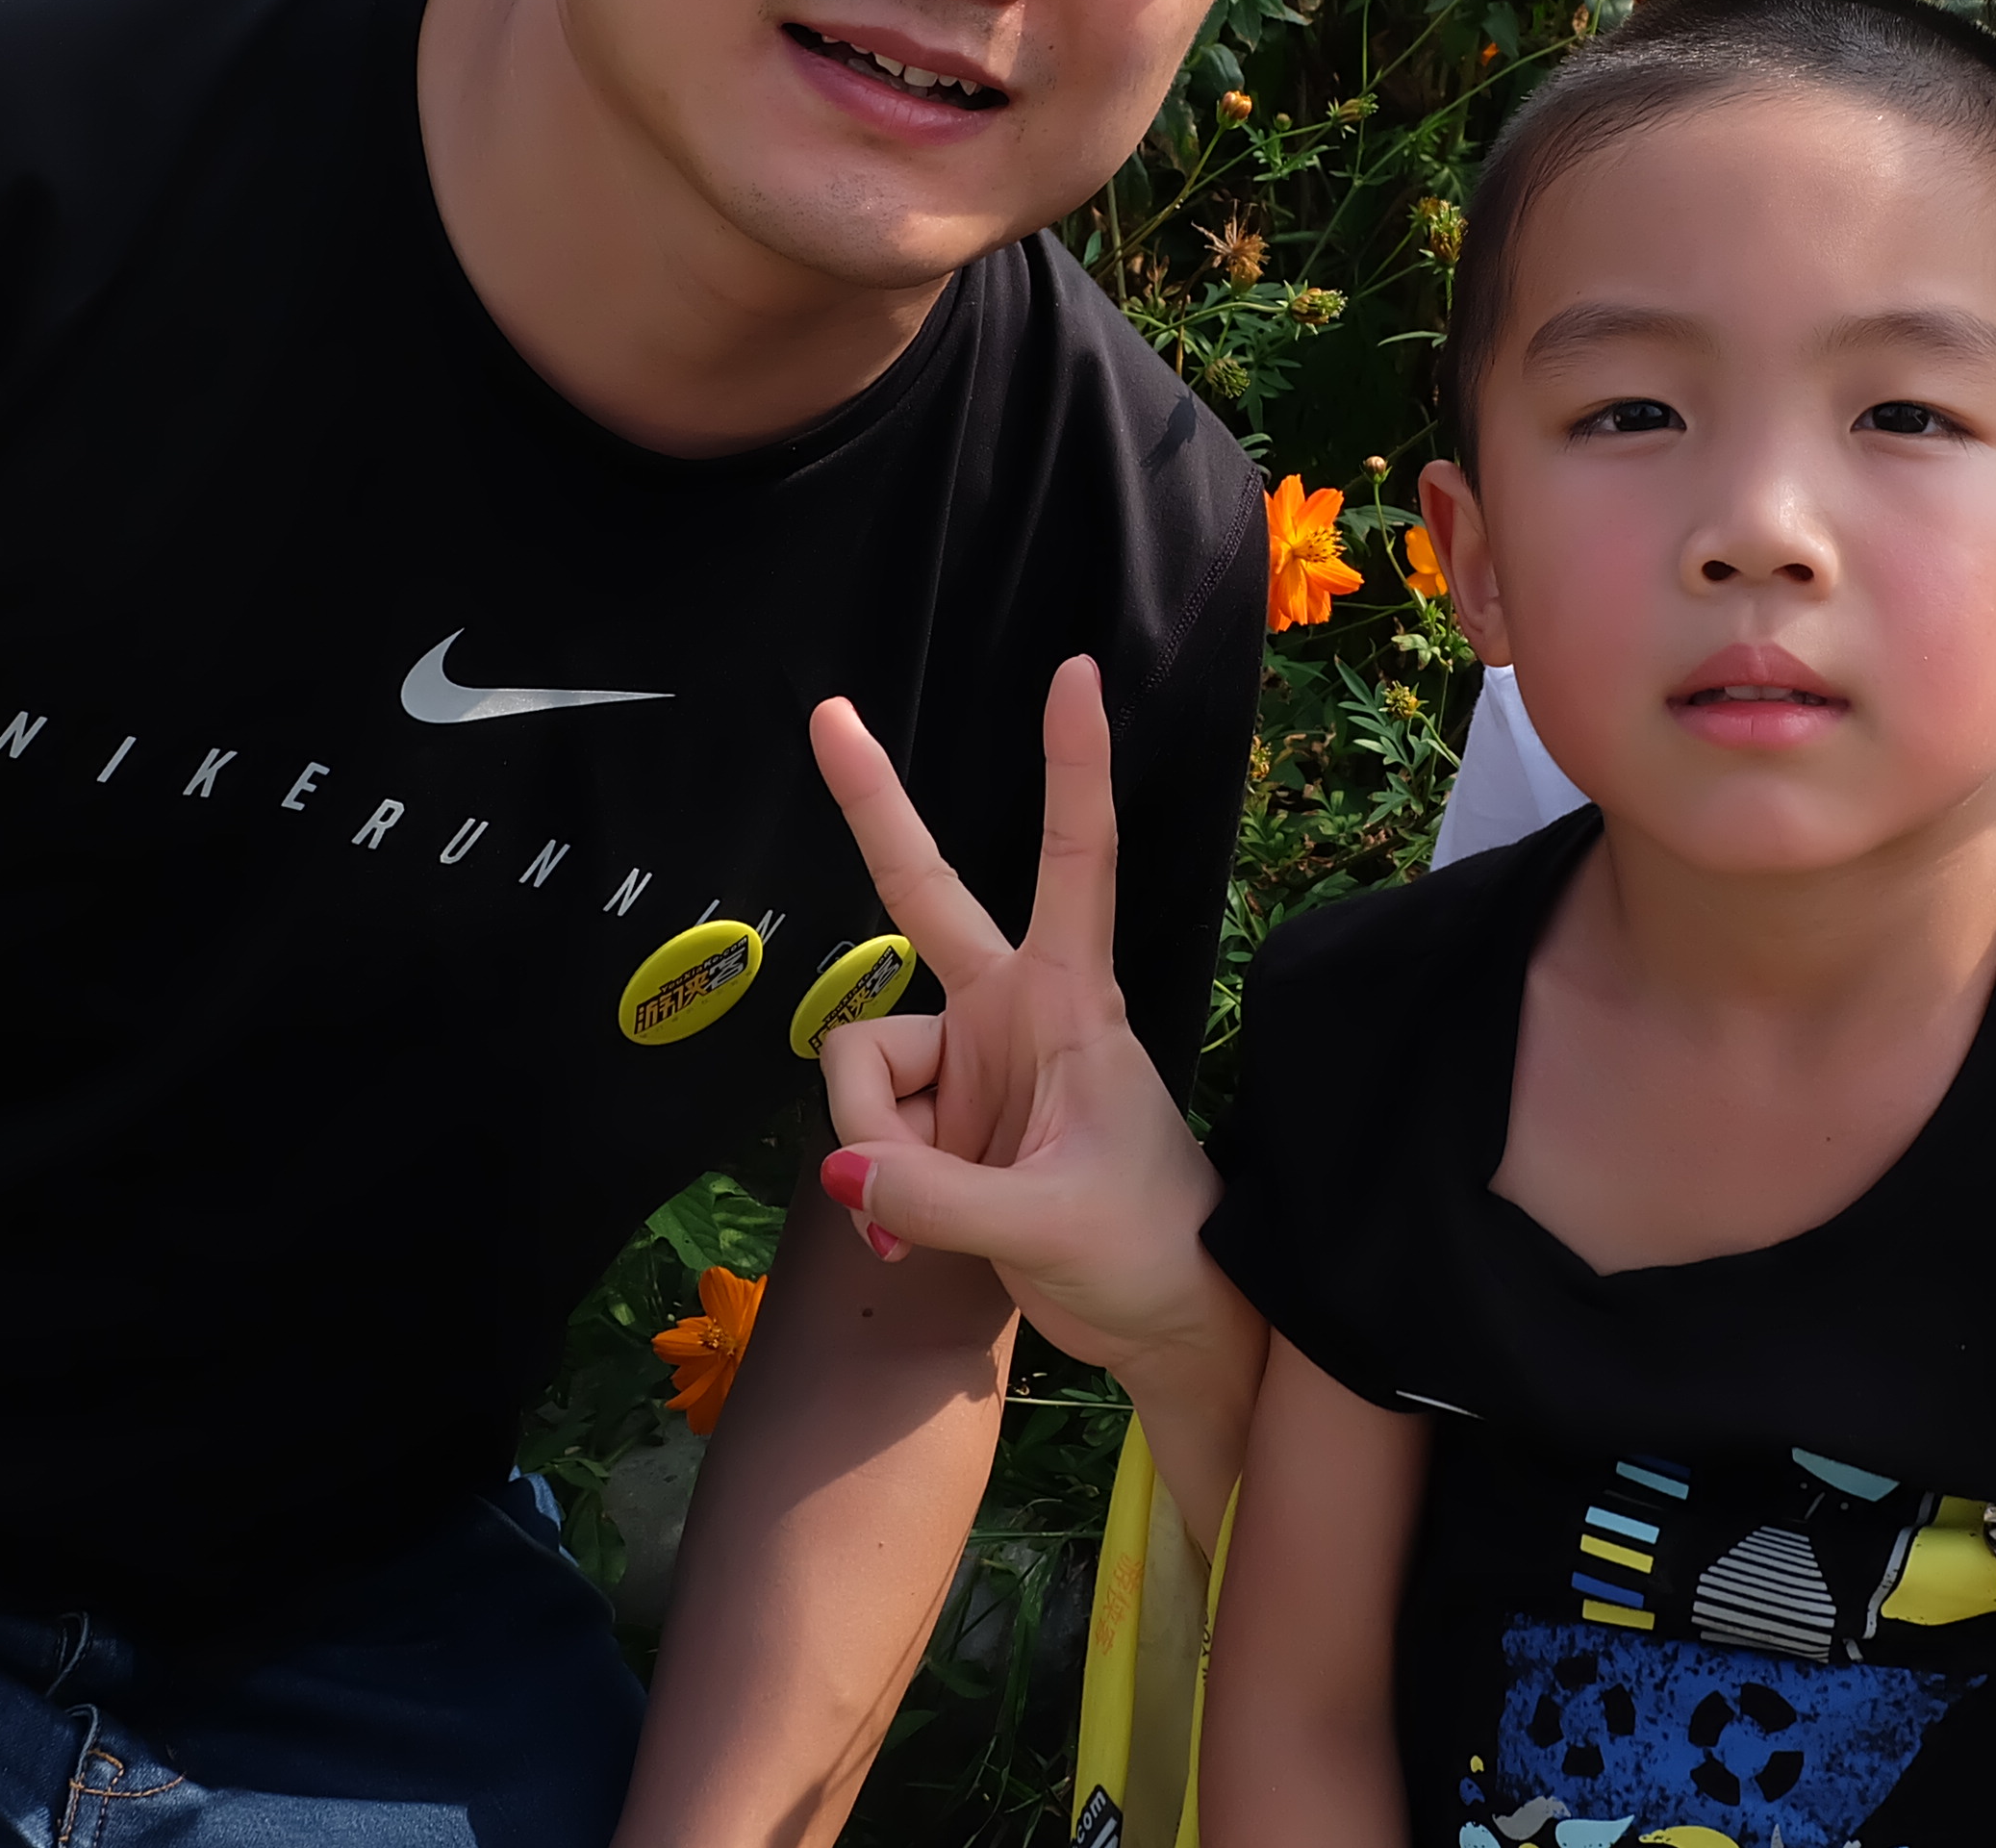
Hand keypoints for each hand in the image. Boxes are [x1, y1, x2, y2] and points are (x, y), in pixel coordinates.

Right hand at [804, 659, 1240, 1384]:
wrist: (1170, 1324)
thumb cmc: (1150, 1248)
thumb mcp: (1051, 1222)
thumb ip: (936, 1198)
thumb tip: (839, 1170)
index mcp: (1070, 1001)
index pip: (1075, 858)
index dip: (1072, 766)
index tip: (1077, 672)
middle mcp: (1010, 1013)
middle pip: (920, 897)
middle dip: (872, 806)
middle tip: (826, 712)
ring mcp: (968, 1067)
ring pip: (860, 1061)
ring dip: (872, 1148)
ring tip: (924, 1222)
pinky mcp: (938, 1128)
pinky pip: (863, 1132)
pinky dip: (874, 1188)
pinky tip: (908, 1237)